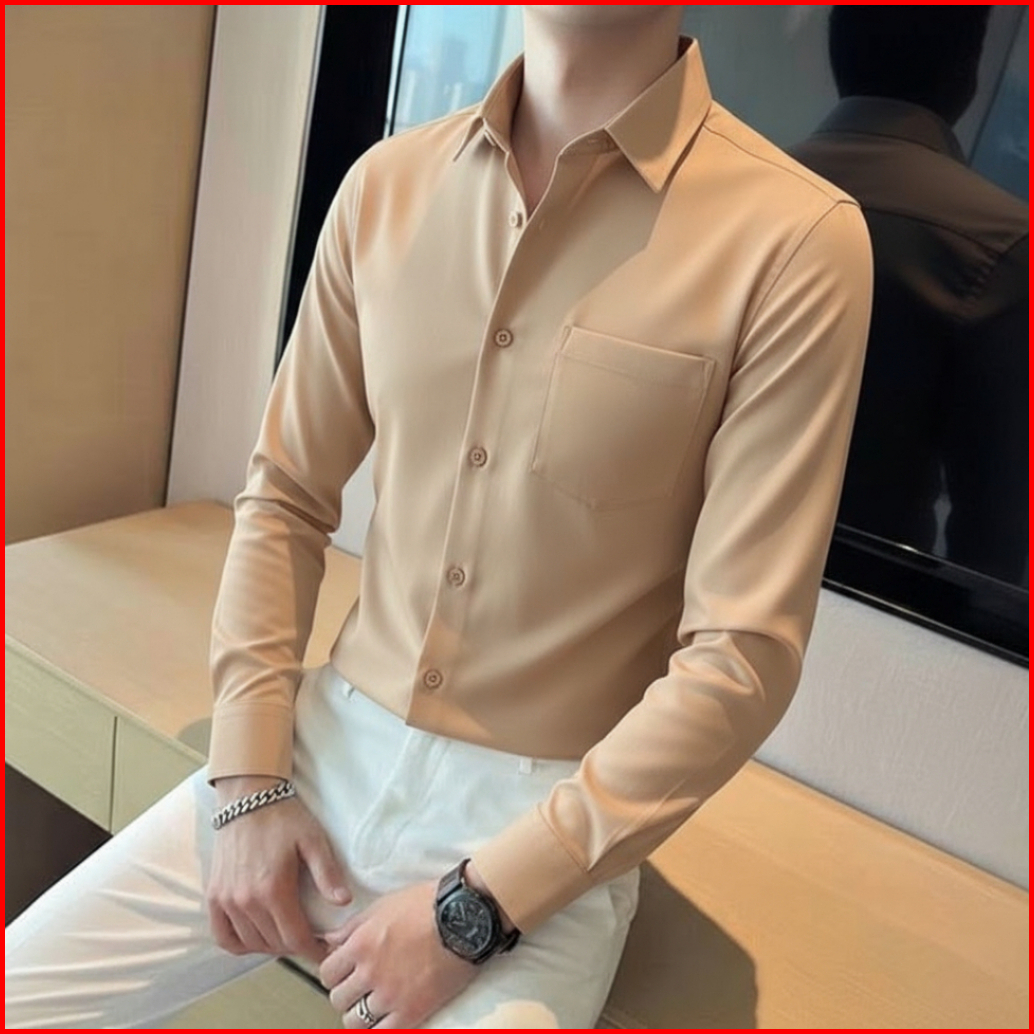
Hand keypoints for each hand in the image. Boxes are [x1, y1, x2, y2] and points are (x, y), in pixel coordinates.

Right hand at [207, 777, 350, 963]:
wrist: (247, 799)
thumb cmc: (283, 818)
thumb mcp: (313, 840)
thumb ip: (327, 874)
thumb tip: (344, 902)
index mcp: (273, 890)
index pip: (296, 939)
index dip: (314, 951)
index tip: (325, 951)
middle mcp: (246, 901)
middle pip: (274, 944)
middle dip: (296, 947)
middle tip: (311, 940)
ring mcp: (226, 901)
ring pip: (251, 944)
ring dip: (271, 946)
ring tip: (288, 936)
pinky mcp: (214, 896)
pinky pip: (222, 937)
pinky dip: (239, 945)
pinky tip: (256, 938)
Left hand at [319, 881, 477, 1028]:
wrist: (465, 917)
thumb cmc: (427, 904)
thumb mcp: (384, 905)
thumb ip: (352, 927)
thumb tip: (329, 940)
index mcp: (360, 944)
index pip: (327, 972)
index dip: (335, 973)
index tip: (345, 972)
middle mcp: (370, 972)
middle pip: (338, 999)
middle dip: (347, 993)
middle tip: (361, 987)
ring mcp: (390, 995)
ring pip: (355, 1021)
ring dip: (361, 1014)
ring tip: (374, 1004)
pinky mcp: (412, 1011)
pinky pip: (382, 1033)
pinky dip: (381, 1027)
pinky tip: (388, 1017)